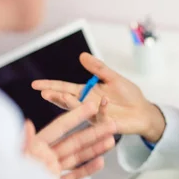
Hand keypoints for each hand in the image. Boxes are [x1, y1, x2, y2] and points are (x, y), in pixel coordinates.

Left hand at [23, 96, 116, 178]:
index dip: (76, 116)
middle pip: (74, 141)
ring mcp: (52, 170)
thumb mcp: (17, 159)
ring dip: (95, 149)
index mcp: (36, 146)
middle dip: (93, 132)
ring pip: (77, 157)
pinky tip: (100, 162)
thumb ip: (24, 142)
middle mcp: (45, 155)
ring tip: (111, 140)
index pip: (60, 127)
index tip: (92, 106)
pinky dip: (87, 170)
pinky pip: (73, 176)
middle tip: (111, 124)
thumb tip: (27, 123)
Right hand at [31, 52, 165, 142]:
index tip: (35, 84)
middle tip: (44, 93)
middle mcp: (87, 104)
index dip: (51, 86)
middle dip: (55, 96)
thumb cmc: (128, 95)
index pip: (65, 88)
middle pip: (67, 100)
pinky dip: (102, 108)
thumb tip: (82, 55)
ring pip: (80, 110)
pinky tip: (103, 100)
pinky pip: (101, 115)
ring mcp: (94, 115)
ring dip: (71, 104)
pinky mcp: (106, 123)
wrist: (143, 110)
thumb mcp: (113, 78)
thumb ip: (98, 68)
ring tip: (61, 96)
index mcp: (87, 92)